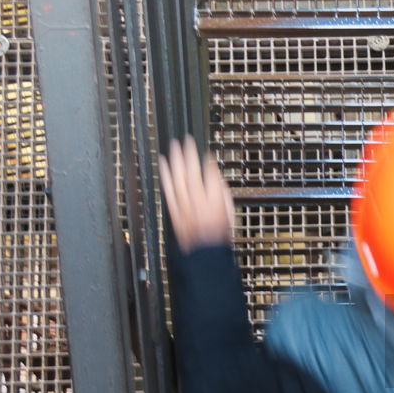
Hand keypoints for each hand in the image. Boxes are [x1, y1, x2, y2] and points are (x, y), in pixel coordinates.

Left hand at [158, 135, 234, 251]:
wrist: (204, 253)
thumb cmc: (219, 236)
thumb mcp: (230, 213)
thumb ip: (223, 194)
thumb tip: (217, 180)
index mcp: (215, 201)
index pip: (211, 175)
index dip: (209, 163)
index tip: (207, 155)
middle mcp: (199, 201)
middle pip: (193, 172)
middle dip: (190, 154)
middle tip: (187, 139)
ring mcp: (185, 205)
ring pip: (179, 178)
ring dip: (176, 160)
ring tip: (174, 145)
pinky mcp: (175, 209)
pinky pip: (168, 189)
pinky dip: (165, 175)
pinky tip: (163, 164)